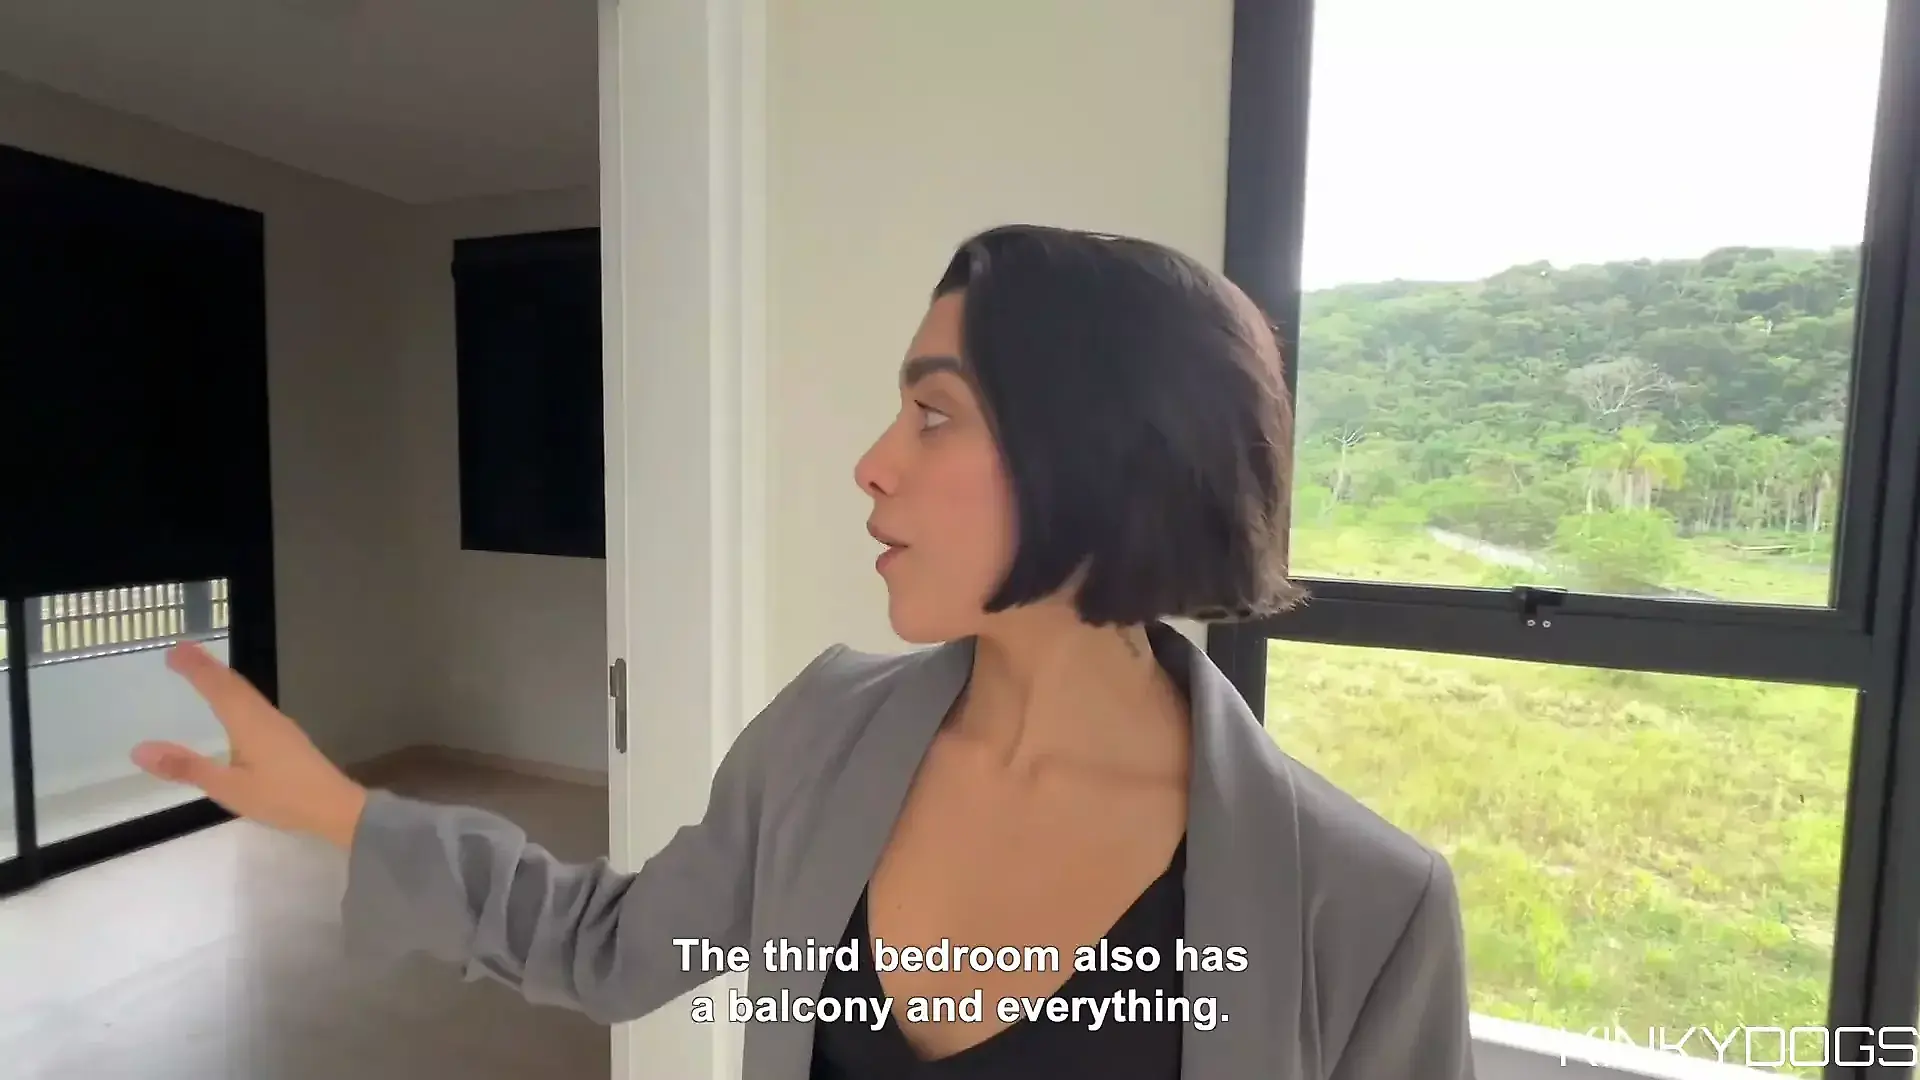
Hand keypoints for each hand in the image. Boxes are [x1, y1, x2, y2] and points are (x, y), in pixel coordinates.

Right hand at [130, 641, 368, 848]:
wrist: (335, 808)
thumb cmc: (282, 798)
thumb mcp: (228, 788)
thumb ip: (186, 767)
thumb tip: (140, 749)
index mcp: (249, 723)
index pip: (217, 687)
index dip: (195, 667)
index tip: (173, 650)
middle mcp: (265, 716)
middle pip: (232, 684)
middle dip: (206, 666)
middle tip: (182, 651)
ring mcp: (279, 725)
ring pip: (246, 693)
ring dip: (222, 678)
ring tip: (202, 670)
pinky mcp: (287, 737)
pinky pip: (254, 705)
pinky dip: (236, 695)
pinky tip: (235, 706)